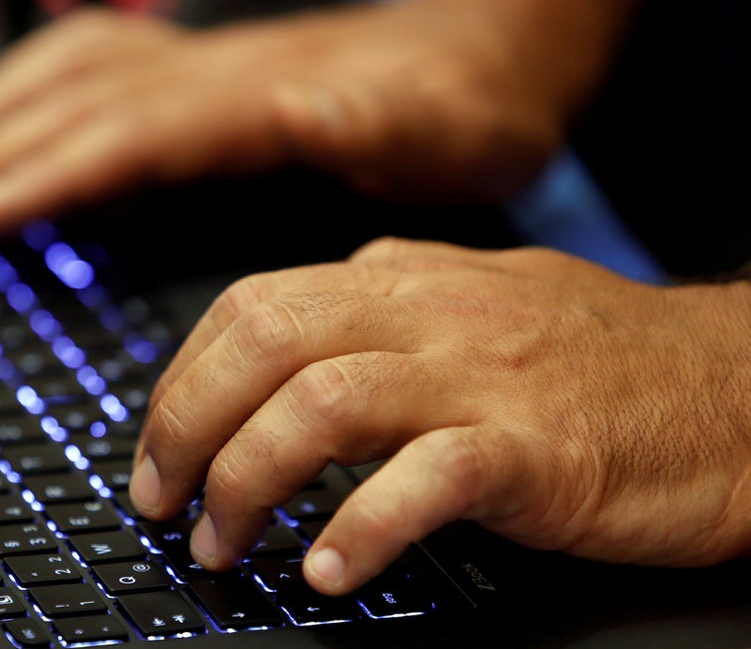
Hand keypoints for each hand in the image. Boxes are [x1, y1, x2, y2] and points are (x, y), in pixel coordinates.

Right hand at [0, 0, 575, 237]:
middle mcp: (212, 73)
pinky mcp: (200, 76)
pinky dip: (25, 96)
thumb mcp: (445, 128)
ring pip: (65, 78)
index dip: (44, 172)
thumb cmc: (463, 109)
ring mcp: (200, 67)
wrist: (487, 55)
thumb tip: (304, 105)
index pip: (126, 134)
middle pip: (73, 105)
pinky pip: (88, 69)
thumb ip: (375, 120)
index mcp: (256, 98)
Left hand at [130, 237, 750, 595]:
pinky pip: (424, 479)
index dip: (181, 383)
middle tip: (165, 503)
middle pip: (263, 343)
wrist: (732, 390)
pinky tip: (329, 570)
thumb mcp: (471, 303)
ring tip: (228, 547)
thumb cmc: (597, 359)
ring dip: (249, 483)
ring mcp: (481, 375)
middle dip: (186, 427)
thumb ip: (375, 311)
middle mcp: (430, 313)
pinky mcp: (534, 446)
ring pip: (320, 404)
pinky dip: (362, 528)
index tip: (157, 448)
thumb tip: (277, 341)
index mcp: (402, 279)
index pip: (251, 308)